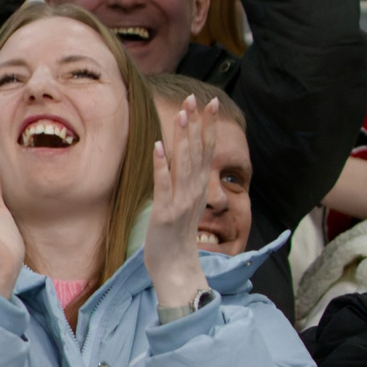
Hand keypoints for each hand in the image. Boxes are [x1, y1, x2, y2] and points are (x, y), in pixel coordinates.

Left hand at [146, 94, 219, 310]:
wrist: (176, 269)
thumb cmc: (175, 236)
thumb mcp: (185, 205)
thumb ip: (186, 183)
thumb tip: (182, 161)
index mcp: (200, 188)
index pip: (207, 150)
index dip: (208, 126)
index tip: (208, 102)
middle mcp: (195, 192)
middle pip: (198, 151)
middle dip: (196, 124)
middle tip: (195, 97)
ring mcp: (181, 202)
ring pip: (184, 164)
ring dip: (182, 138)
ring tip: (180, 115)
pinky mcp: (165, 213)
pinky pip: (163, 185)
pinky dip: (161, 165)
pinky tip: (157, 146)